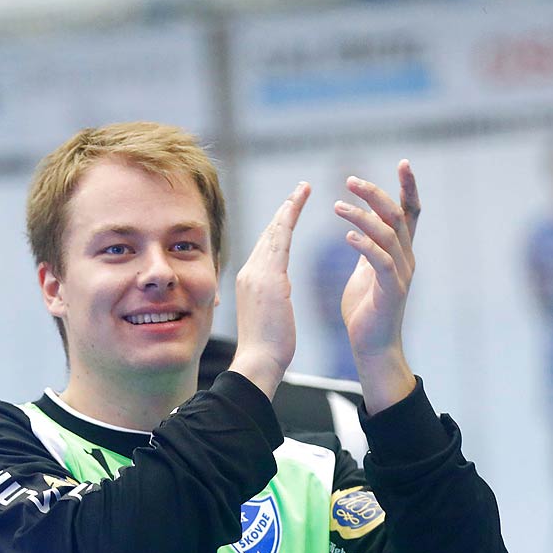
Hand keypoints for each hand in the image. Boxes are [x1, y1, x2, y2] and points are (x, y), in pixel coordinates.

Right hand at [229, 182, 311, 398]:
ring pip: (274, 231)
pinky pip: (279, 240)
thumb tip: (278, 296)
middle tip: (299, 190)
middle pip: (268, 233)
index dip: (278, 226)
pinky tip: (297, 204)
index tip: (289, 210)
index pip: (266, 247)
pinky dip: (288, 219)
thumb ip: (272, 300)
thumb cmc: (267, 350)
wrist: (258, 362)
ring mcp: (256, 274)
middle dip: (284, 210)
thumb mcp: (268, 318)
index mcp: (250, 282)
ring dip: (288, 208)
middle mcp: (250, 272)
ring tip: (302, 190)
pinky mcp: (268, 278)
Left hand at [334, 162, 421, 369]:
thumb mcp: (366, 272)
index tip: (403, 162)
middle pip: (398, 215)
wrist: (372, 347)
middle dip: (375, 194)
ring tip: (337, 206)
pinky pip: (382, 261)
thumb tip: (360, 229)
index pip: (410, 211)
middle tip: (350, 181)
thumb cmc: (366, 311)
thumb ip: (368, 249)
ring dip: (363, 216)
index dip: (408, 187)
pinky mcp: (392, 291)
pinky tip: (347, 236)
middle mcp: (406, 258)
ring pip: (389, 234)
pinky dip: (365, 245)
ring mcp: (401, 274)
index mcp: (400, 251)